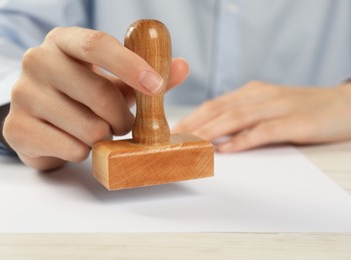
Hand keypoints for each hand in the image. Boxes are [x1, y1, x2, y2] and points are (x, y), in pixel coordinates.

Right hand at [3, 27, 188, 169]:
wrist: (40, 120)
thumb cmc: (81, 95)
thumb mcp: (113, 81)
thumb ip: (145, 76)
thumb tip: (181, 66)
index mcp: (63, 41)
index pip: (98, 44)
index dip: (131, 65)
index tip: (155, 86)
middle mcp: (36, 61)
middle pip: (98, 93)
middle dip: (122, 117)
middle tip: (123, 124)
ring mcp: (22, 94)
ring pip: (88, 127)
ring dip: (103, 136)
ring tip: (95, 130)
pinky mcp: (16, 128)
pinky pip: (72, 149)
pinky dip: (84, 152)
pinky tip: (75, 142)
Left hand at [173, 81, 350, 151]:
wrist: (344, 106)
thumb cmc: (302, 109)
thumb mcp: (268, 106)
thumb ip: (245, 115)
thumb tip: (217, 133)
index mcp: (252, 92)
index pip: (215, 103)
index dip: (192, 117)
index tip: (173, 130)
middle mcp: (261, 96)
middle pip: (219, 109)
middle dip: (193, 124)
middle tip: (172, 139)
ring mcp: (278, 107)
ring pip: (236, 118)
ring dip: (210, 131)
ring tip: (190, 143)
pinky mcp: (294, 122)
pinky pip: (263, 131)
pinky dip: (242, 140)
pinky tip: (226, 149)